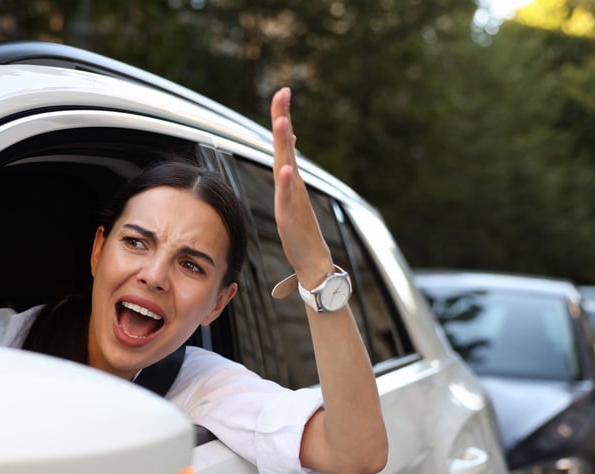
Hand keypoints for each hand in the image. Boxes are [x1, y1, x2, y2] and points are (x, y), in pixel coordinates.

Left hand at [271, 87, 332, 287]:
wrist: (313, 261)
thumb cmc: (301, 232)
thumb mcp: (291, 198)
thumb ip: (288, 176)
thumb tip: (288, 155)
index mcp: (291, 179)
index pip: (285, 143)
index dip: (282, 117)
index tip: (283, 91)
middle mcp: (294, 183)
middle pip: (285, 145)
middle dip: (283, 118)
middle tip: (283, 92)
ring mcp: (293, 197)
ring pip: (286, 165)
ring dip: (283, 143)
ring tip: (281, 121)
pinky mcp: (290, 215)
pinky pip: (288, 195)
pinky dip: (287, 181)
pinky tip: (286, 167)